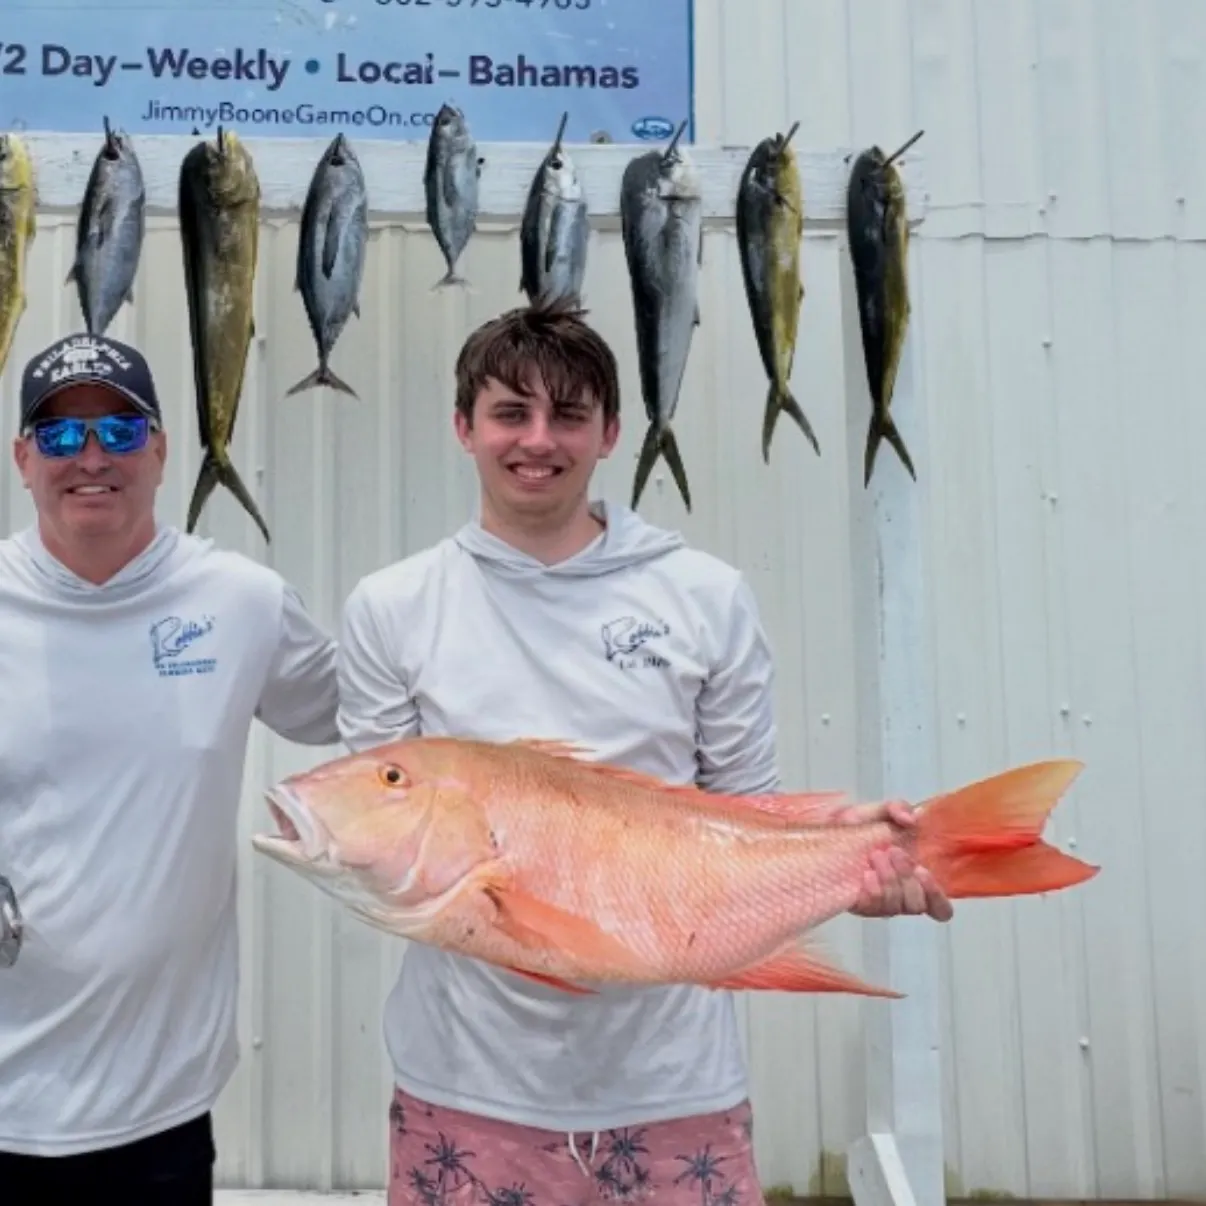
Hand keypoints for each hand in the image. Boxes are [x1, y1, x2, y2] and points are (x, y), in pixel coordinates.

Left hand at [835, 801, 953, 921]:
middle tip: (893, 851)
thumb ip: (897, 808)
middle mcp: (900, 894)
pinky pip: (876, 908)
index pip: (939, 907)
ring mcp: (881, 903)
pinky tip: (866, 874)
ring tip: (875, 856)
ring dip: (891, 880)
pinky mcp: (862, 906)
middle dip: (907, 876)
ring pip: (898, 906)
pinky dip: (875, 890)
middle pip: (918, 905)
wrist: (821, 834)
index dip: (937, 896)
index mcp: (913, 877)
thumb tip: (911, 819)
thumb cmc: (854, 827)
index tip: (923, 870)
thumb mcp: (876, 812)